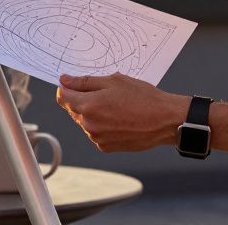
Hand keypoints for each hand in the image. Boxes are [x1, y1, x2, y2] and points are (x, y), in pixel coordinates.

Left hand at [55, 73, 186, 152]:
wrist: (164, 121)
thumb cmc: (143, 98)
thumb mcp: (114, 81)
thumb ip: (85, 82)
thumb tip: (65, 80)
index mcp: (88, 105)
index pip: (63, 96)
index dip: (67, 87)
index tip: (74, 83)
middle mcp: (89, 124)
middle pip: (73, 109)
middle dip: (82, 99)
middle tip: (104, 93)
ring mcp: (97, 137)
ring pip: (84, 121)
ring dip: (92, 113)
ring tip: (115, 106)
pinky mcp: (105, 146)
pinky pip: (95, 133)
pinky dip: (101, 125)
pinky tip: (118, 118)